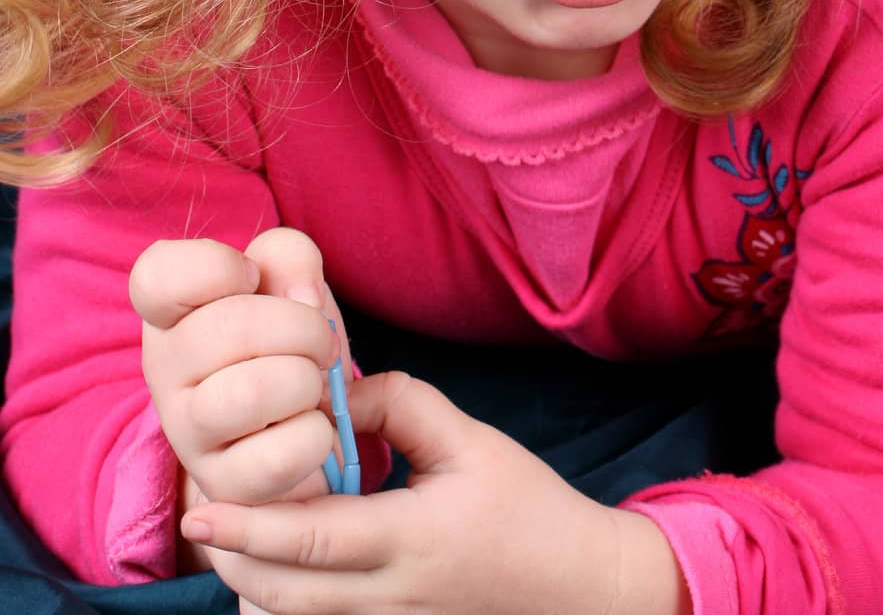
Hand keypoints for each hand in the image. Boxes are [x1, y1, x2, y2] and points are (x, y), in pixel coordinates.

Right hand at [129, 227, 352, 511]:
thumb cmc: (284, 335)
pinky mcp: (222, 485)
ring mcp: (186, 433)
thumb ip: (289, 256)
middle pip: (232, 328)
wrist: (293, 417)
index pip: (155, 277)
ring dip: (307, 381)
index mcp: (169, 311)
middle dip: (302, 326)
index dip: (218, 266)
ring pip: (252, 393)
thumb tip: (303, 300)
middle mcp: (163, 370)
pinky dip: (316, 434)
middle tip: (316, 341)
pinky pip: (278, 457)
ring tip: (309, 385)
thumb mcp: (285, 277)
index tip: (250, 276)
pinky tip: (310, 427)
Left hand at [176, 371, 692, 614]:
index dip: (248, 527)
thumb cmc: (526, 506)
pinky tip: (275, 577)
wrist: (580, 587)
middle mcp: (394, 597)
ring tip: (229, 545)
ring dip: (254, 589)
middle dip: (232, 560)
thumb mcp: (472, 440)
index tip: (201, 509)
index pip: (311, 540)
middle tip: (200, 519)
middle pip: (285, 595)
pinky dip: (288, 609)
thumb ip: (402, 405)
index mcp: (412, 539)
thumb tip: (338, 391)